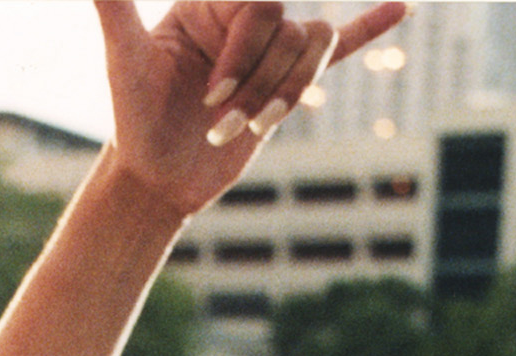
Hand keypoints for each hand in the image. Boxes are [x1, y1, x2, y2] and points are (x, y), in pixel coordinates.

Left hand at [93, 1, 408, 216]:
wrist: (157, 178)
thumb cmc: (135, 120)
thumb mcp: (124, 60)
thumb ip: (113, 7)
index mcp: (210, 2)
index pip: (259, 3)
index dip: (243, 50)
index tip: (210, 95)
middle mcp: (243, 19)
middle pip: (289, 28)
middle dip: (258, 80)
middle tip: (216, 116)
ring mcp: (269, 50)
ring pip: (310, 50)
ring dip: (279, 97)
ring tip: (236, 129)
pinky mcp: (287, 85)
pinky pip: (338, 48)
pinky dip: (368, 28)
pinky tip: (402, 8)